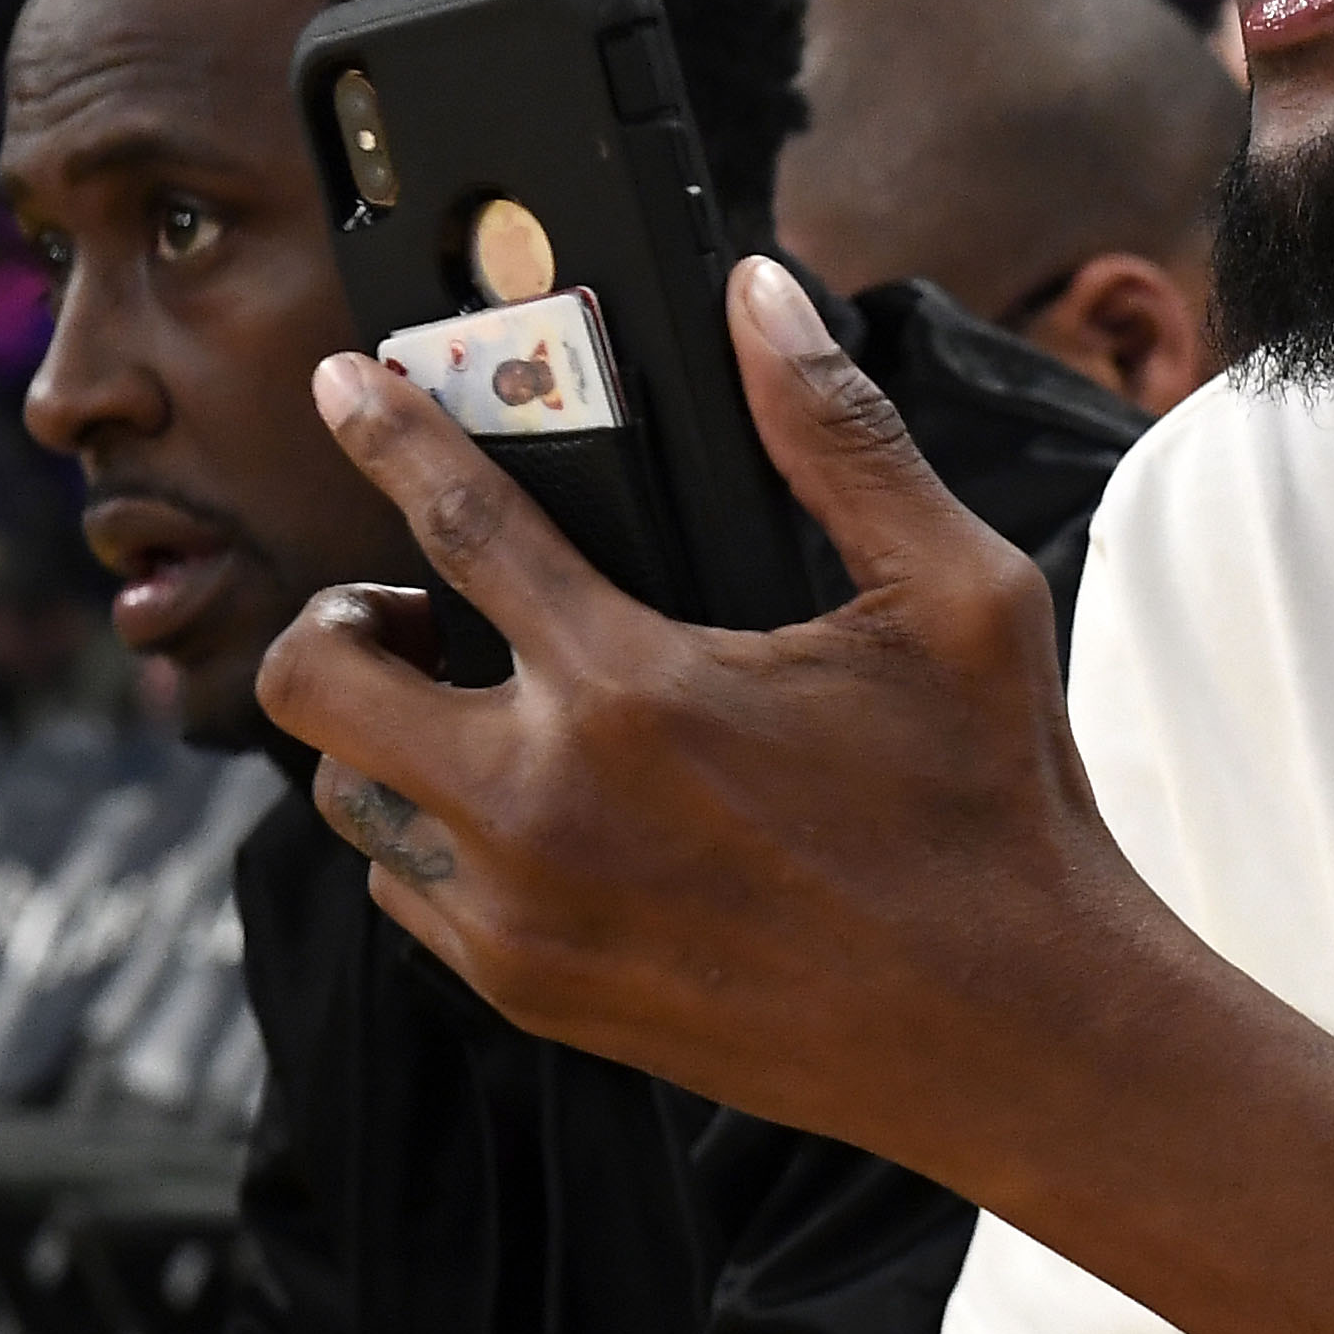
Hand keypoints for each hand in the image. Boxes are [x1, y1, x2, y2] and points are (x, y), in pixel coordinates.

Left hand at [255, 258, 1164, 1174]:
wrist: (1015, 1033)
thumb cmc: (996, 809)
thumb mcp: (955, 594)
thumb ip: (840, 436)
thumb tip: (761, 300)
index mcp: (638, 688)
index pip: (452, 524)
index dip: (382, 434)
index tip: (341, 387)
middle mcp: (547, 805)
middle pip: (317, 680)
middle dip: (339, 615)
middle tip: (420, 608)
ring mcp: (525, 913)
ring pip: (343, 797)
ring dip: (382, 732)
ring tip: (478, 707)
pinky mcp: (535, 993)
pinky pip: (404, 897)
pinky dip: (428, 837)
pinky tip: (522, 809)